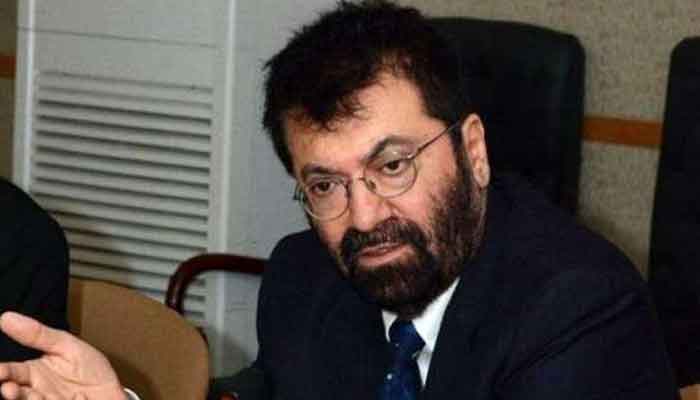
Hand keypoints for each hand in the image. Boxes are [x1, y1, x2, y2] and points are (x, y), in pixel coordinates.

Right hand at [0, 312, 125, 399]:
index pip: (10, 372)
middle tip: (7, 386)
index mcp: (33, 372)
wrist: (114, 392)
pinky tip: (44, 398)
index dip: (2, 371)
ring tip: (16, 393)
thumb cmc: (90, 369)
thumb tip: (6, 317)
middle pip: (14, 391)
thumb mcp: (67, 346)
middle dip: (8, 389)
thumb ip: (39, 335)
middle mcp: (35, 391)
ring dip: (21, 399)